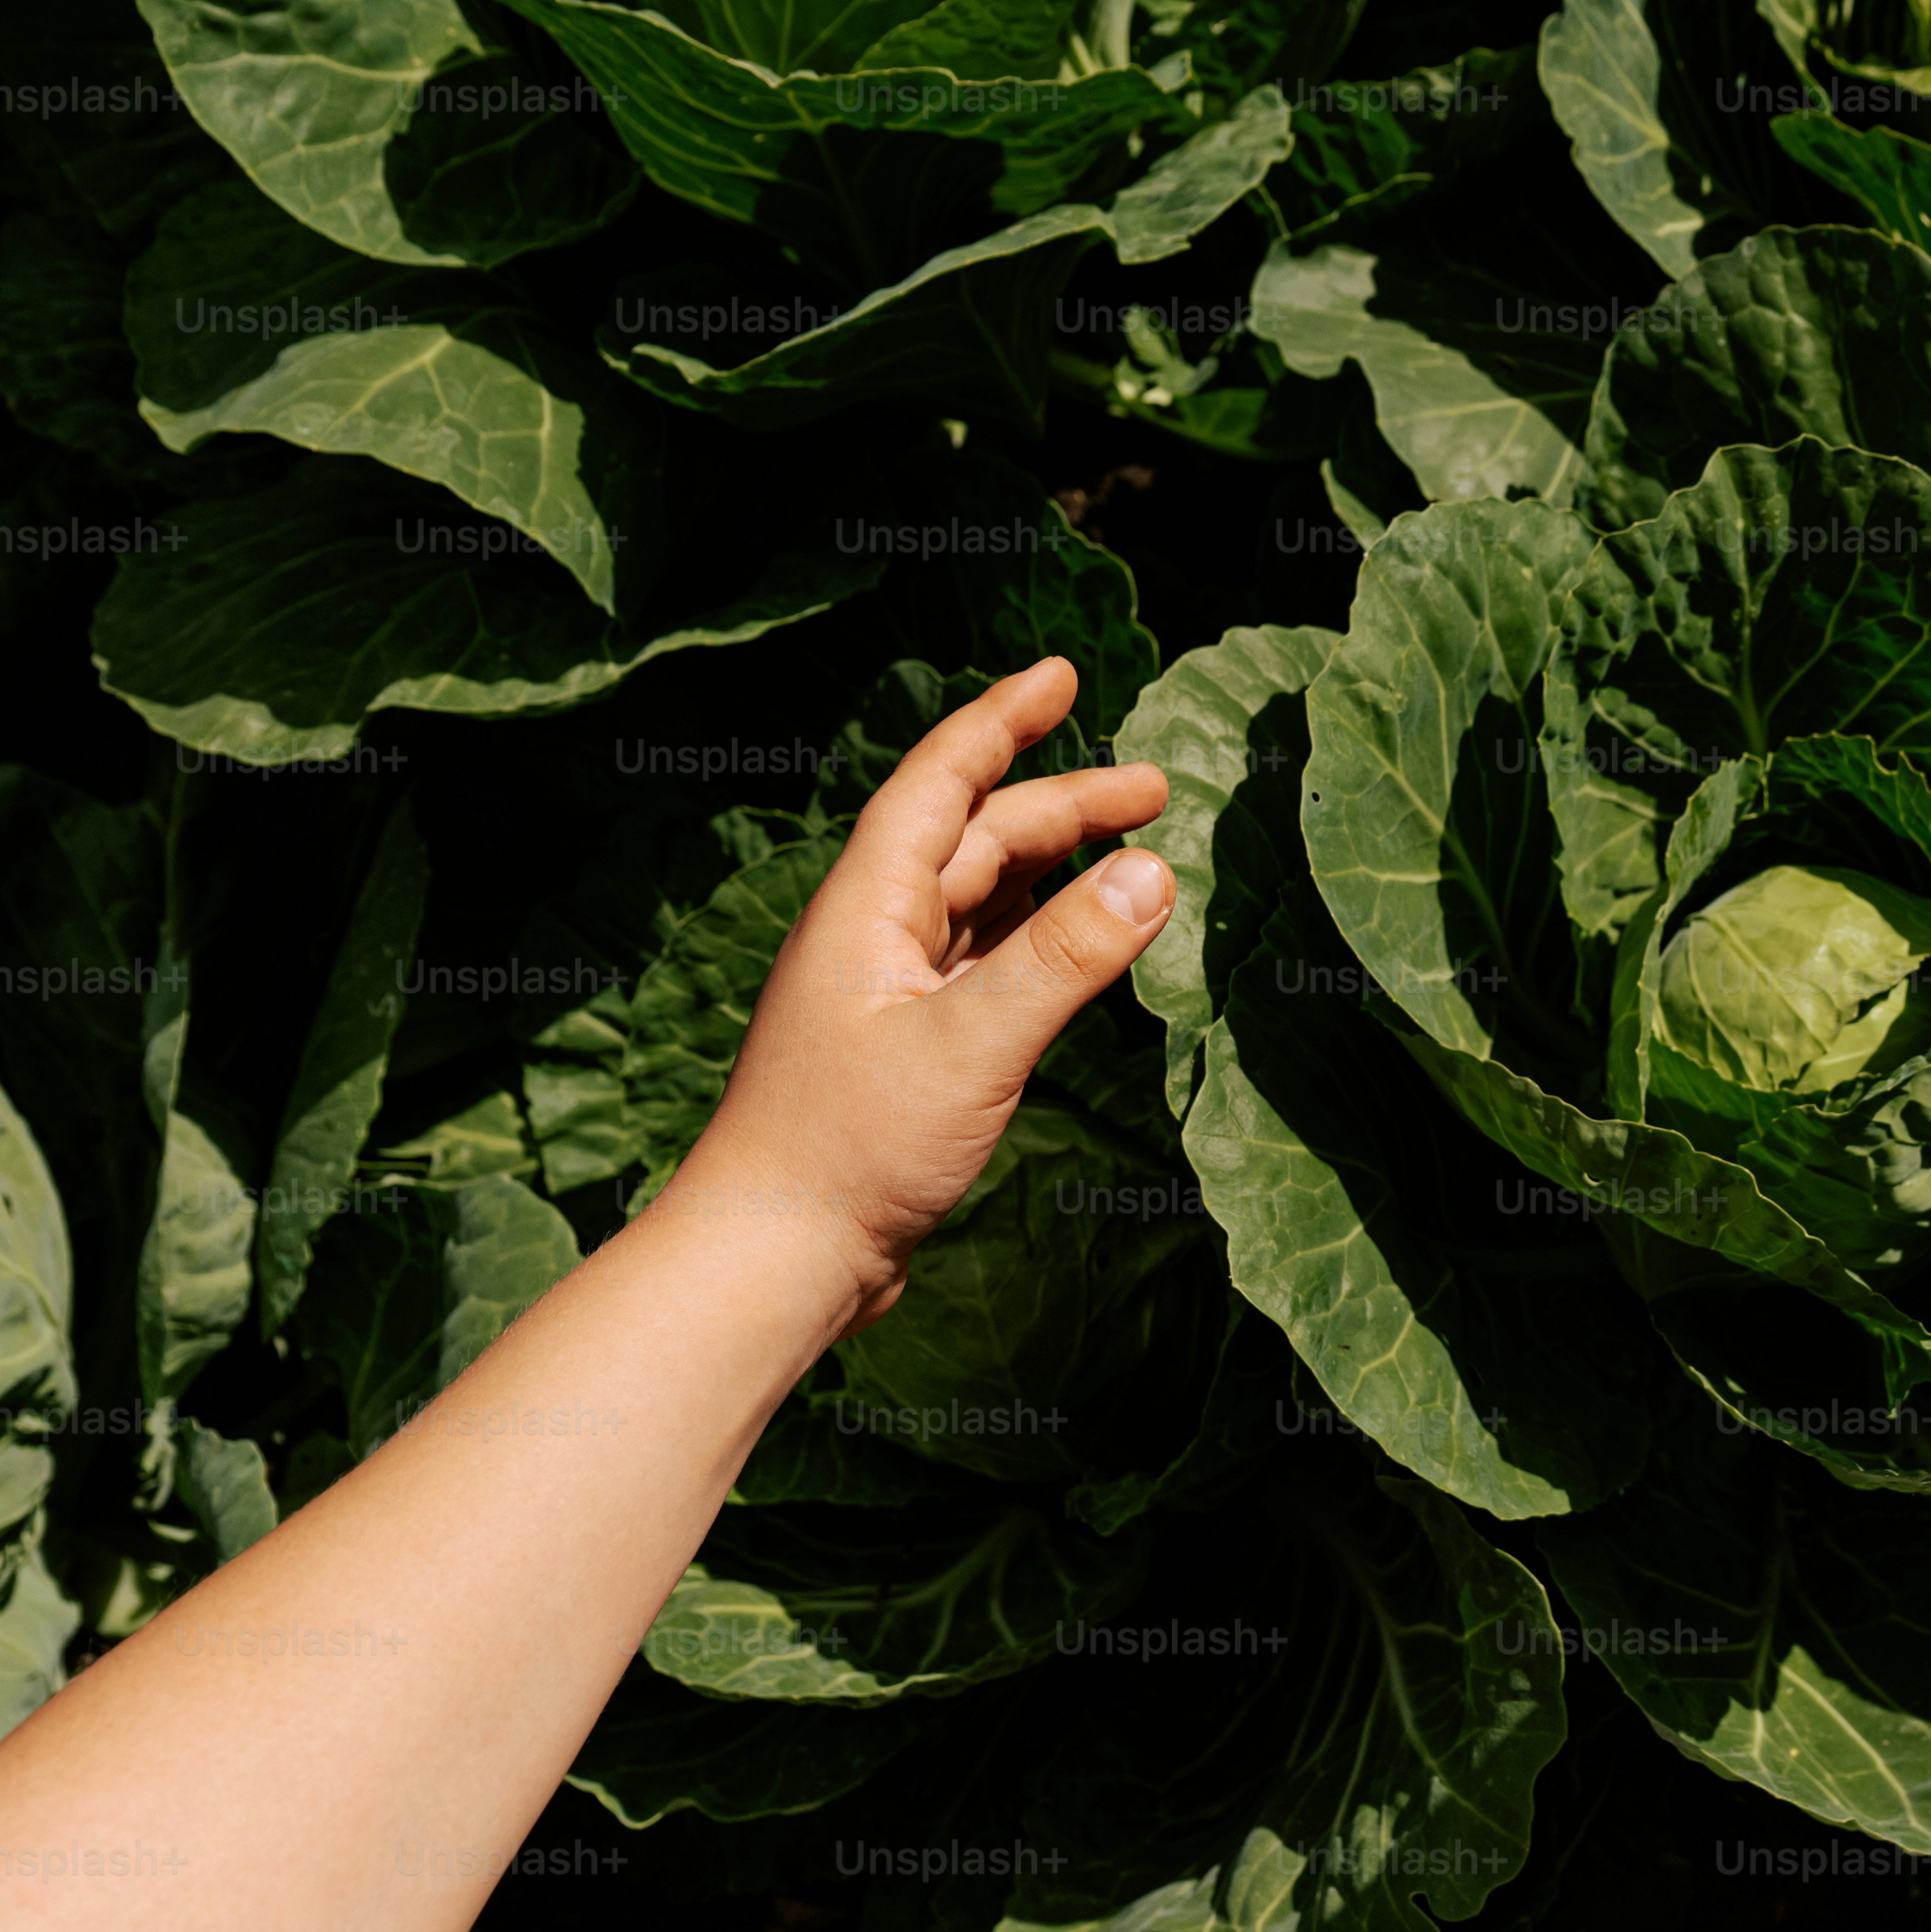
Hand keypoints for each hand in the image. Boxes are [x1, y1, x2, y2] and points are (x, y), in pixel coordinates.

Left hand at [661, 657, 1169, 1327]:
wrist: (775, 1257)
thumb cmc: (851, 1149)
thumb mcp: (972, 1045)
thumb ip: (1065, 959)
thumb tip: (1152, 874)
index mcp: (869, 907)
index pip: (942, 781)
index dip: (1001, 719)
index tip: (1062, 674)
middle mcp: (875, 936)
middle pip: (978, 840)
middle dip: (1064, 804)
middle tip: (1155, 791)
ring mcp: (889, 994)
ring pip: (984, 903)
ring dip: (1055, 870)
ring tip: (1133, 856)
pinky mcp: (908, 1051)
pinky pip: (985, 966)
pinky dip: (1040, 942)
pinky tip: (1082, 944)